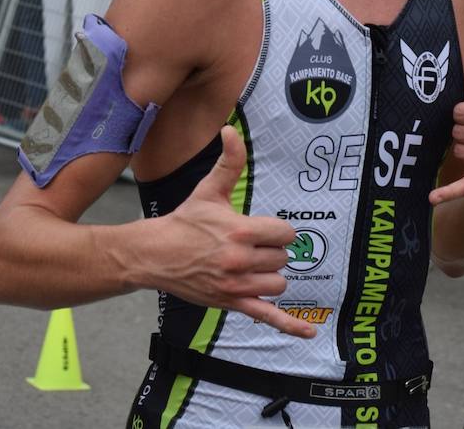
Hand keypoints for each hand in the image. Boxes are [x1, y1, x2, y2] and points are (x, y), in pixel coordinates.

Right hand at [154, 126, 315, 338]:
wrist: (154, 255)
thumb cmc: (185, 222)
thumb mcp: (209, 190)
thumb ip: (228, 162)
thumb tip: (231, 129)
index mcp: (239, 231)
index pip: (284, 233)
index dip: (277, 231)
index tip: (262, 230)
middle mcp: (240, 260)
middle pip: (282, 258)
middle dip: (271, 252)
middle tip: (250, 247)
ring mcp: (237, 285)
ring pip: (278, 284)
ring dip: (270, 276)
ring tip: (252, 266)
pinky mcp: (231, 303)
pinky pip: (267, 317)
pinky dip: (290, 326)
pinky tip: (309, 334)